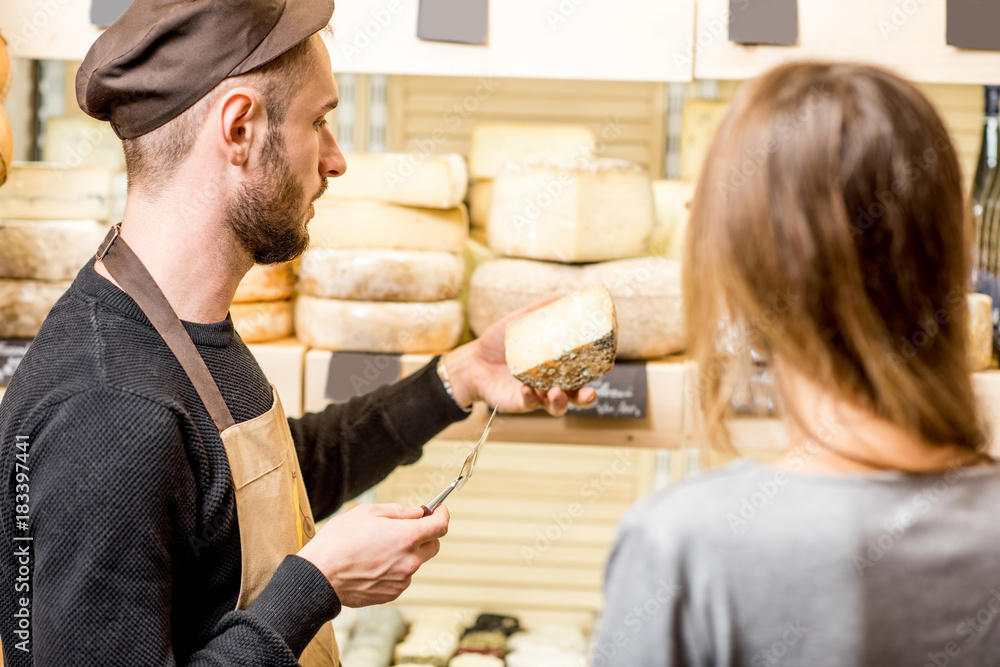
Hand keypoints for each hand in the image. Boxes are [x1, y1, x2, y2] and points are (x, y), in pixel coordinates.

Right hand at [297, 503, 448, 607]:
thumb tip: (417, 513)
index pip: (440, 526)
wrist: (319, 576)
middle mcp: (409, 561)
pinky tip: (374, 563)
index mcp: (407, 537)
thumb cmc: (339, 542)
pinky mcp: (392, 593)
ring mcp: (402, 580)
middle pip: (433, 545)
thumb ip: (398, 511)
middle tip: (408, 527)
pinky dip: (395, 568)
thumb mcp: (367, 513)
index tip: (439, 510)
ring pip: (416, 562)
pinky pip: (402, 577)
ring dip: (407, 552)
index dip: (442, 514)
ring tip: (379, 547)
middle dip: (426, 534)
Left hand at [444, 300, 598, 416]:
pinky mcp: (520, 402)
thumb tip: (561, 296)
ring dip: (560, 402)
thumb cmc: (500, 342)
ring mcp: (538, 395)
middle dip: (586, 397)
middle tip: (589, 392)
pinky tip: (526, 388)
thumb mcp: (520, 323)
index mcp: (558, 366)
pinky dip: (530, 397)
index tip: (607, 365)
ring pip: (557, 406)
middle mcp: (552, 383)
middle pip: (577, 396)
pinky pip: (530, 404)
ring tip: (555, 393)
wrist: (474, 360)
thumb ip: (539, 311)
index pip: (584, 371)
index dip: (597, 370)